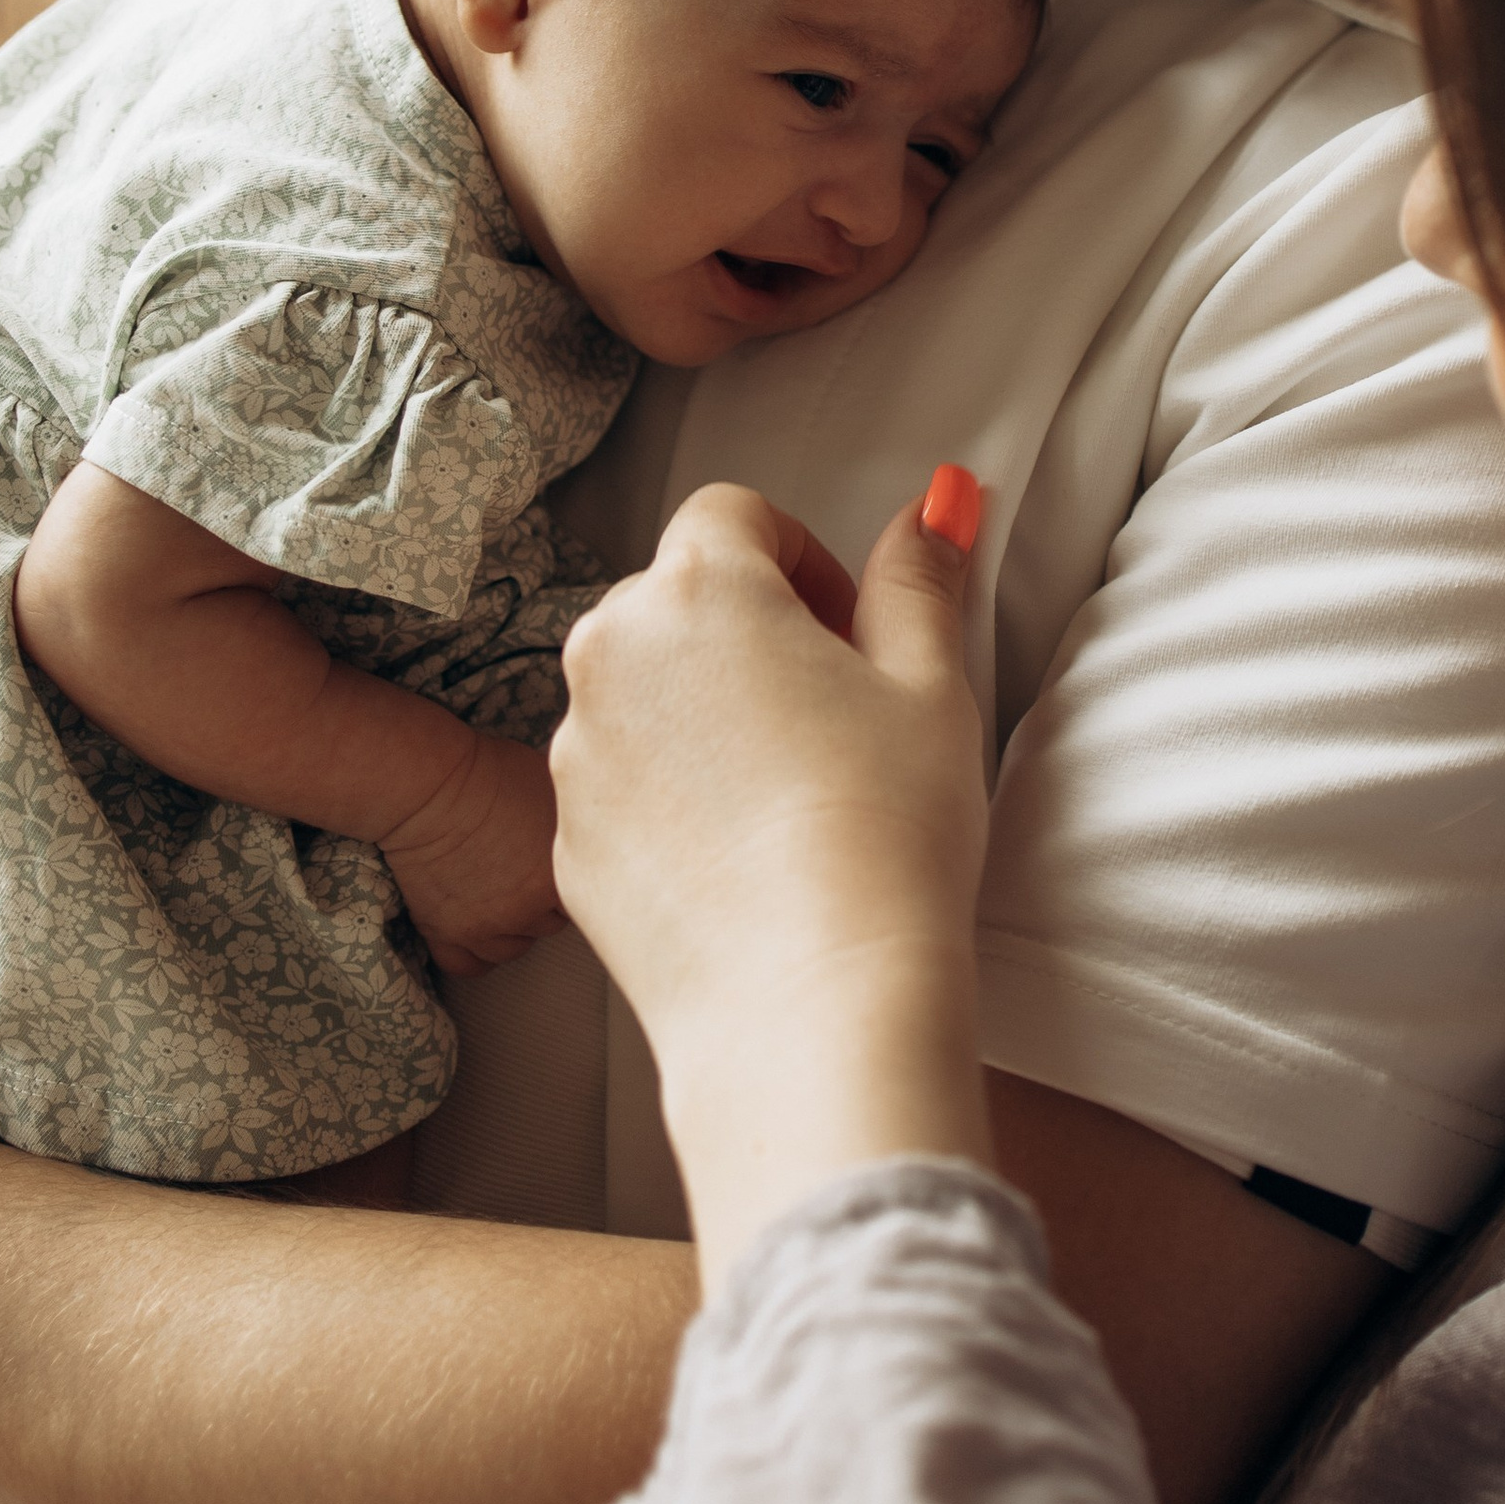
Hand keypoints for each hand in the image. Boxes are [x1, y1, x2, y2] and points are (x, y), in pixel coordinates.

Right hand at [381, 729, 567, 979]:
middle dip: (542, 903)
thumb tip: (593, 827)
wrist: (429, 786)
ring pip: (513, 949)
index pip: (585, 900)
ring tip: (502, 895)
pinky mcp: (444, 931)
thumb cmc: (493, 775)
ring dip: (513, 927)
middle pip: (550, 925)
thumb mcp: (555, 788)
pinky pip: (467, 966)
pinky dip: (475, 953)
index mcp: (559, 877)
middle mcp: (525, 911)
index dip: (572, 878)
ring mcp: (483, 926)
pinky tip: (478, 929)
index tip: (559, 863)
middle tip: (527, 873)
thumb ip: (576, 824)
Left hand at [550, 480, 995, 1267]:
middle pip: (677, 601)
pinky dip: (674, 799)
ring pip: (643, 697)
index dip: (803, 560)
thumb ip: (920, 576)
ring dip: (705, 714)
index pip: (735, 515)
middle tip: (835, 710)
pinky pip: (621, 788)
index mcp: (697, 590)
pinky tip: (750, 858)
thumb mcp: (931, 683)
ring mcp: (575, 758)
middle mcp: (609, 657)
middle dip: (751, 632)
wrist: (813, 1007)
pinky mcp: (565, 849)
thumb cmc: (885, 832)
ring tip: (795, 794)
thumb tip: (939, 497)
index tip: (851, 632)